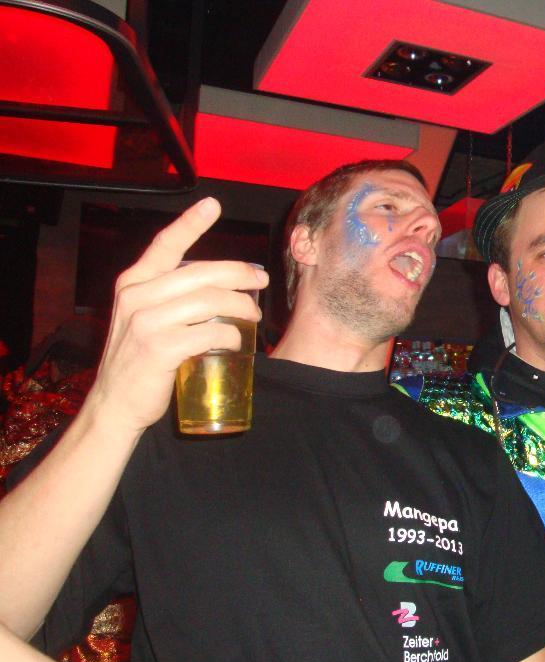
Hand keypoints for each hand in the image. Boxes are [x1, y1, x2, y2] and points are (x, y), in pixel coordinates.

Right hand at [86, 198, 267, 433]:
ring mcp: (147, 322)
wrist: (115, 404)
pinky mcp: (160, 348)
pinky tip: (237, 341)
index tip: (212, 205)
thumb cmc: (140, 361)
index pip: (165, 245)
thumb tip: (220, 288)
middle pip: (201, 273)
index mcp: (133, 283)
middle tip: (261, 280)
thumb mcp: (144, 318)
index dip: (190, 223)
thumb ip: (169, 298)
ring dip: (240, 306)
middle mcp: (137, 296)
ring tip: (253, 315)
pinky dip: (231, 335)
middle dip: (239, 273)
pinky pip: (210, 332)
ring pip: (209, 300)